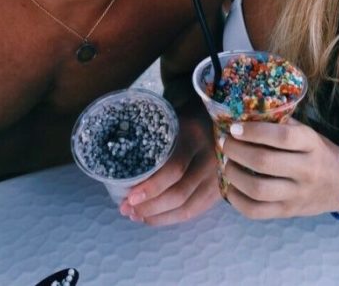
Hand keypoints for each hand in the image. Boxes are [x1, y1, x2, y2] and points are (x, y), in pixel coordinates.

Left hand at [119, 111, 219, 225]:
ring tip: (135, 216)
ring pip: (186, 208)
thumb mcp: (172, 118)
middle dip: (149, 207)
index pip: (174, 168)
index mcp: (194, 136)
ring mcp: (217, 177)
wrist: (219, 124)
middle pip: (179, 193)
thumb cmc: (187, 119)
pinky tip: (153, 218)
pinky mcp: (219, 190)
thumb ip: (154, 134)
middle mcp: (210, 158)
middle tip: (126, 210)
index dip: (152, 187)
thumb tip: (119, 154)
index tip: (129, 197)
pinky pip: (194, 212)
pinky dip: (171, 219)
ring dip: (158, 217)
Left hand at [222, 118, 338, 219]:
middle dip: (237, 151)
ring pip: (259, 190)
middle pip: (265, 162)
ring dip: (234, 175)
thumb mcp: (307, 133)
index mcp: (311, 144)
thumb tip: (245, 114)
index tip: (235, 128)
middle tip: (225, 143)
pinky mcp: (288, 212)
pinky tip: (231, 186)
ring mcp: (297, 195)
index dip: (255, 131)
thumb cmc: (318, 151)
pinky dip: (237, 200)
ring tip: (226, 164)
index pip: (282, 137)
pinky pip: (257, 211)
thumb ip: (281, 125)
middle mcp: (306, 170)